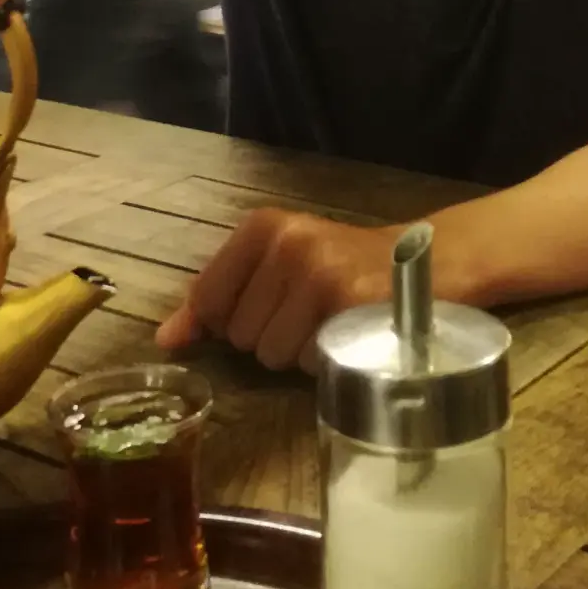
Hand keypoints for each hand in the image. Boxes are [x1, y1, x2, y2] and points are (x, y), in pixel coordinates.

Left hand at [156, 210, 402, 370]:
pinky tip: (348, 335)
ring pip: (272, 354)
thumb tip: (166, 339)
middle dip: (269, 337)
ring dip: (299, 353)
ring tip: (328, 324)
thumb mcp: (272, 267)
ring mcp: (322, 273)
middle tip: (308, 314)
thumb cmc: (336, 267)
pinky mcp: (353, 305)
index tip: (269, 305)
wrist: (422, 262)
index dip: (231, 320)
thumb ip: (215, 300)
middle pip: (239, 335)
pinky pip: (311, 361)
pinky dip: (327, 361)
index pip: (207, 301)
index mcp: (262, 227)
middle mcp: (289, 243)